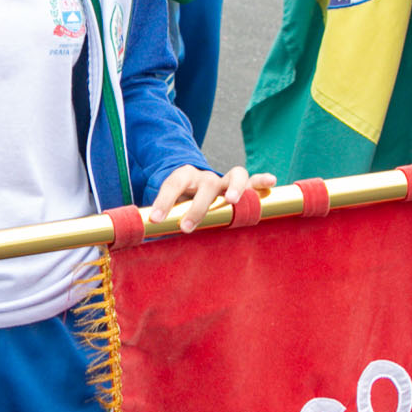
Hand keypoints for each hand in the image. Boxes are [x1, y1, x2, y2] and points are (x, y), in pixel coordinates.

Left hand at [152, 163, 273, 231]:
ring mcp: (227, 180)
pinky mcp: (245, 185)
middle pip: (205, 185)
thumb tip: (141, 236)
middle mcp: (208, 177)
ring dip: (235, 187)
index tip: (155, 220)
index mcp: (185, 177)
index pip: (173, 184)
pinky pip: (255, 180)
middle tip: (187, 228)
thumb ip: (163, 217)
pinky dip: (262, 181)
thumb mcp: (170, 207)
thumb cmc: (182, 202)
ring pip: (235, 175)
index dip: (163, 201)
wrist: (196, 184)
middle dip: (197, 207)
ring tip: (233, 201)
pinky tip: (270, 182)